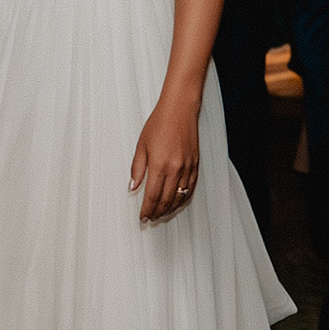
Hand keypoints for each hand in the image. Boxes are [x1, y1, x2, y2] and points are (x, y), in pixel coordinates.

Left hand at [130, 92, 201, 222]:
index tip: (142, 217)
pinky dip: (183, 199)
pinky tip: (177, 203)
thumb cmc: (159, 124)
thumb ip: (137, 168)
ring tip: (161, 214)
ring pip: (179, 197)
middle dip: (157, 212)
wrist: (179, 111)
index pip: (152, 195)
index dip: (147, 209)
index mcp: (159, 165)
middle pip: (166, 200)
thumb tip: (132, 186)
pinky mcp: (195, 166)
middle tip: (150, 218)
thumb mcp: (141, 145)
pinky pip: (190, 189)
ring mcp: (187, 168)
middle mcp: (175, 169)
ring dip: (170, 209)